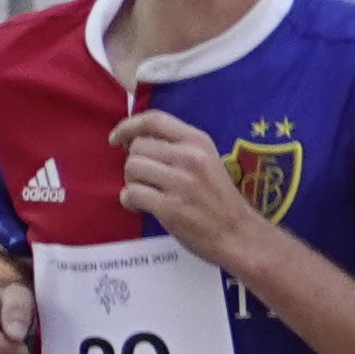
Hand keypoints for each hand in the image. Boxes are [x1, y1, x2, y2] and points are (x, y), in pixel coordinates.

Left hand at [115, 111, 273, 267]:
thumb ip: (177, 147)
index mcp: (198, 141)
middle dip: (134, 163)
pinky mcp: (170, 207)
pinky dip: (129, 200)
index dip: (128, 126)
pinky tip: (138, 206)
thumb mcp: (207, 160)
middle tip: (143, 179)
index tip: (117, 139)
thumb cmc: (219, 198)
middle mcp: (189, 157)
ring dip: (131, 182)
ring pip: (132, 168)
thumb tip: (135, 141)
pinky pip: (132, 194)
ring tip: (144, 193)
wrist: (238, 233)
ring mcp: (180, 182)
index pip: (154, 120)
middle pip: (138, 147)